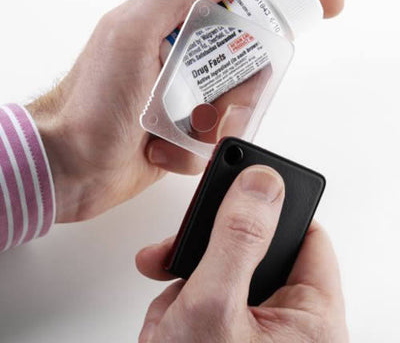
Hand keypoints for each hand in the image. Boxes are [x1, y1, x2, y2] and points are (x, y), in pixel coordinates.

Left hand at [27, 0, 343, 222]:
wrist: (69, 166)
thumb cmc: (90, 102)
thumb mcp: (130, 32)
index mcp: (174, 27)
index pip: (241, 0)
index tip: (326, 3)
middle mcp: (183, 61)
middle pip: (249, 66)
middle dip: (244, 94)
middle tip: (221, 114)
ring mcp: (185, 100)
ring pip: (237, 109)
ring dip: (217, 128)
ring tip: (181, 137)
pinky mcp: (183, 136)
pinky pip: (214, 142)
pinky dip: (194, 151)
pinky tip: (162, 151)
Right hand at [136, 166, 347, 341]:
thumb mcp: (214, 307)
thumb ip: (238, 238)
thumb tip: (262, 183)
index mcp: (312, 319)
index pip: (306, 236)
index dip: (272, 209)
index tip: (241, 191)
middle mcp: (288, 325)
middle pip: (255, 253)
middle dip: (210, 256)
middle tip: (184, 258)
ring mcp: (253, 332)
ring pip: (223, 275)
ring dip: (188, 285)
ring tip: (169, 315)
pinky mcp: (226, 337)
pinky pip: (206, 300)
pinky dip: (180, 307)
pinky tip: (166, 328)